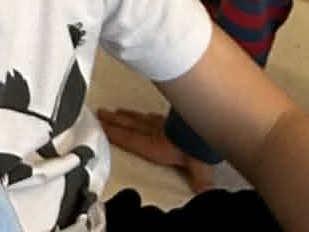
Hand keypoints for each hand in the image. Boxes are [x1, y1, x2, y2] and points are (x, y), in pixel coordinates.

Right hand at [98, 108, 220, 193]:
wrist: (209, 118)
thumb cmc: (199, 146)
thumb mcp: (198, 168)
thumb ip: (200, 183)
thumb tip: (207, 198)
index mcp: (157, 146)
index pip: (132, 139)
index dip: (115, 134)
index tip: (100, 125)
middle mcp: (156, 132)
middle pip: (131, 125)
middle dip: (114, 120)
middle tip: (99, 112)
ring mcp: (163, 123)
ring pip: (139, 118)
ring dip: (126, 115)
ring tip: (114, 111)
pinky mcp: (171, 117)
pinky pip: (152, 115)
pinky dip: (144, 114)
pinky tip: (145, 114)